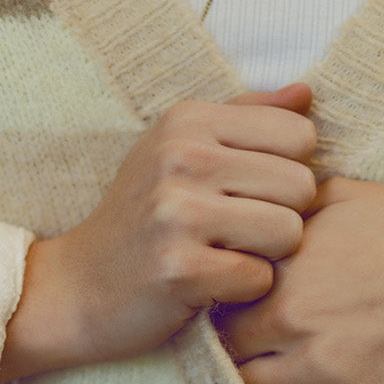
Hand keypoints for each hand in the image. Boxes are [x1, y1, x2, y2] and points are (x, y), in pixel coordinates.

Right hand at [0, 84, 316, 381]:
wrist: (77, 287)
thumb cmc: (142, 216)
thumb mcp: (179, 150)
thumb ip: (246, 118)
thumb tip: (307, 93)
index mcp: (188, 120)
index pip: (300, 135)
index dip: (288, 170)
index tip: (248, 192)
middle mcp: (181, 157)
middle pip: (302, 185)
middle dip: (283, 217)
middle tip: (239, 232)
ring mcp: (177, 213)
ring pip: (288, 232)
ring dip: (267, 256)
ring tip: (226, 255)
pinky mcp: (179, 269)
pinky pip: (260, 279)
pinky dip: (242, 291)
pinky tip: (210, 285)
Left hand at [220, 176, 383, 383]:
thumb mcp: (346, 195)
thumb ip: (289, 206)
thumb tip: (251, 204)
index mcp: (285, 264)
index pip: (216, 291)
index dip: (216, 300)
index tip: (225, 304)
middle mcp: (293, 315)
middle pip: (223, 345)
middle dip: (227, 345)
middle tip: (239, 346)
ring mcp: (323, 365)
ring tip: (259, 380)